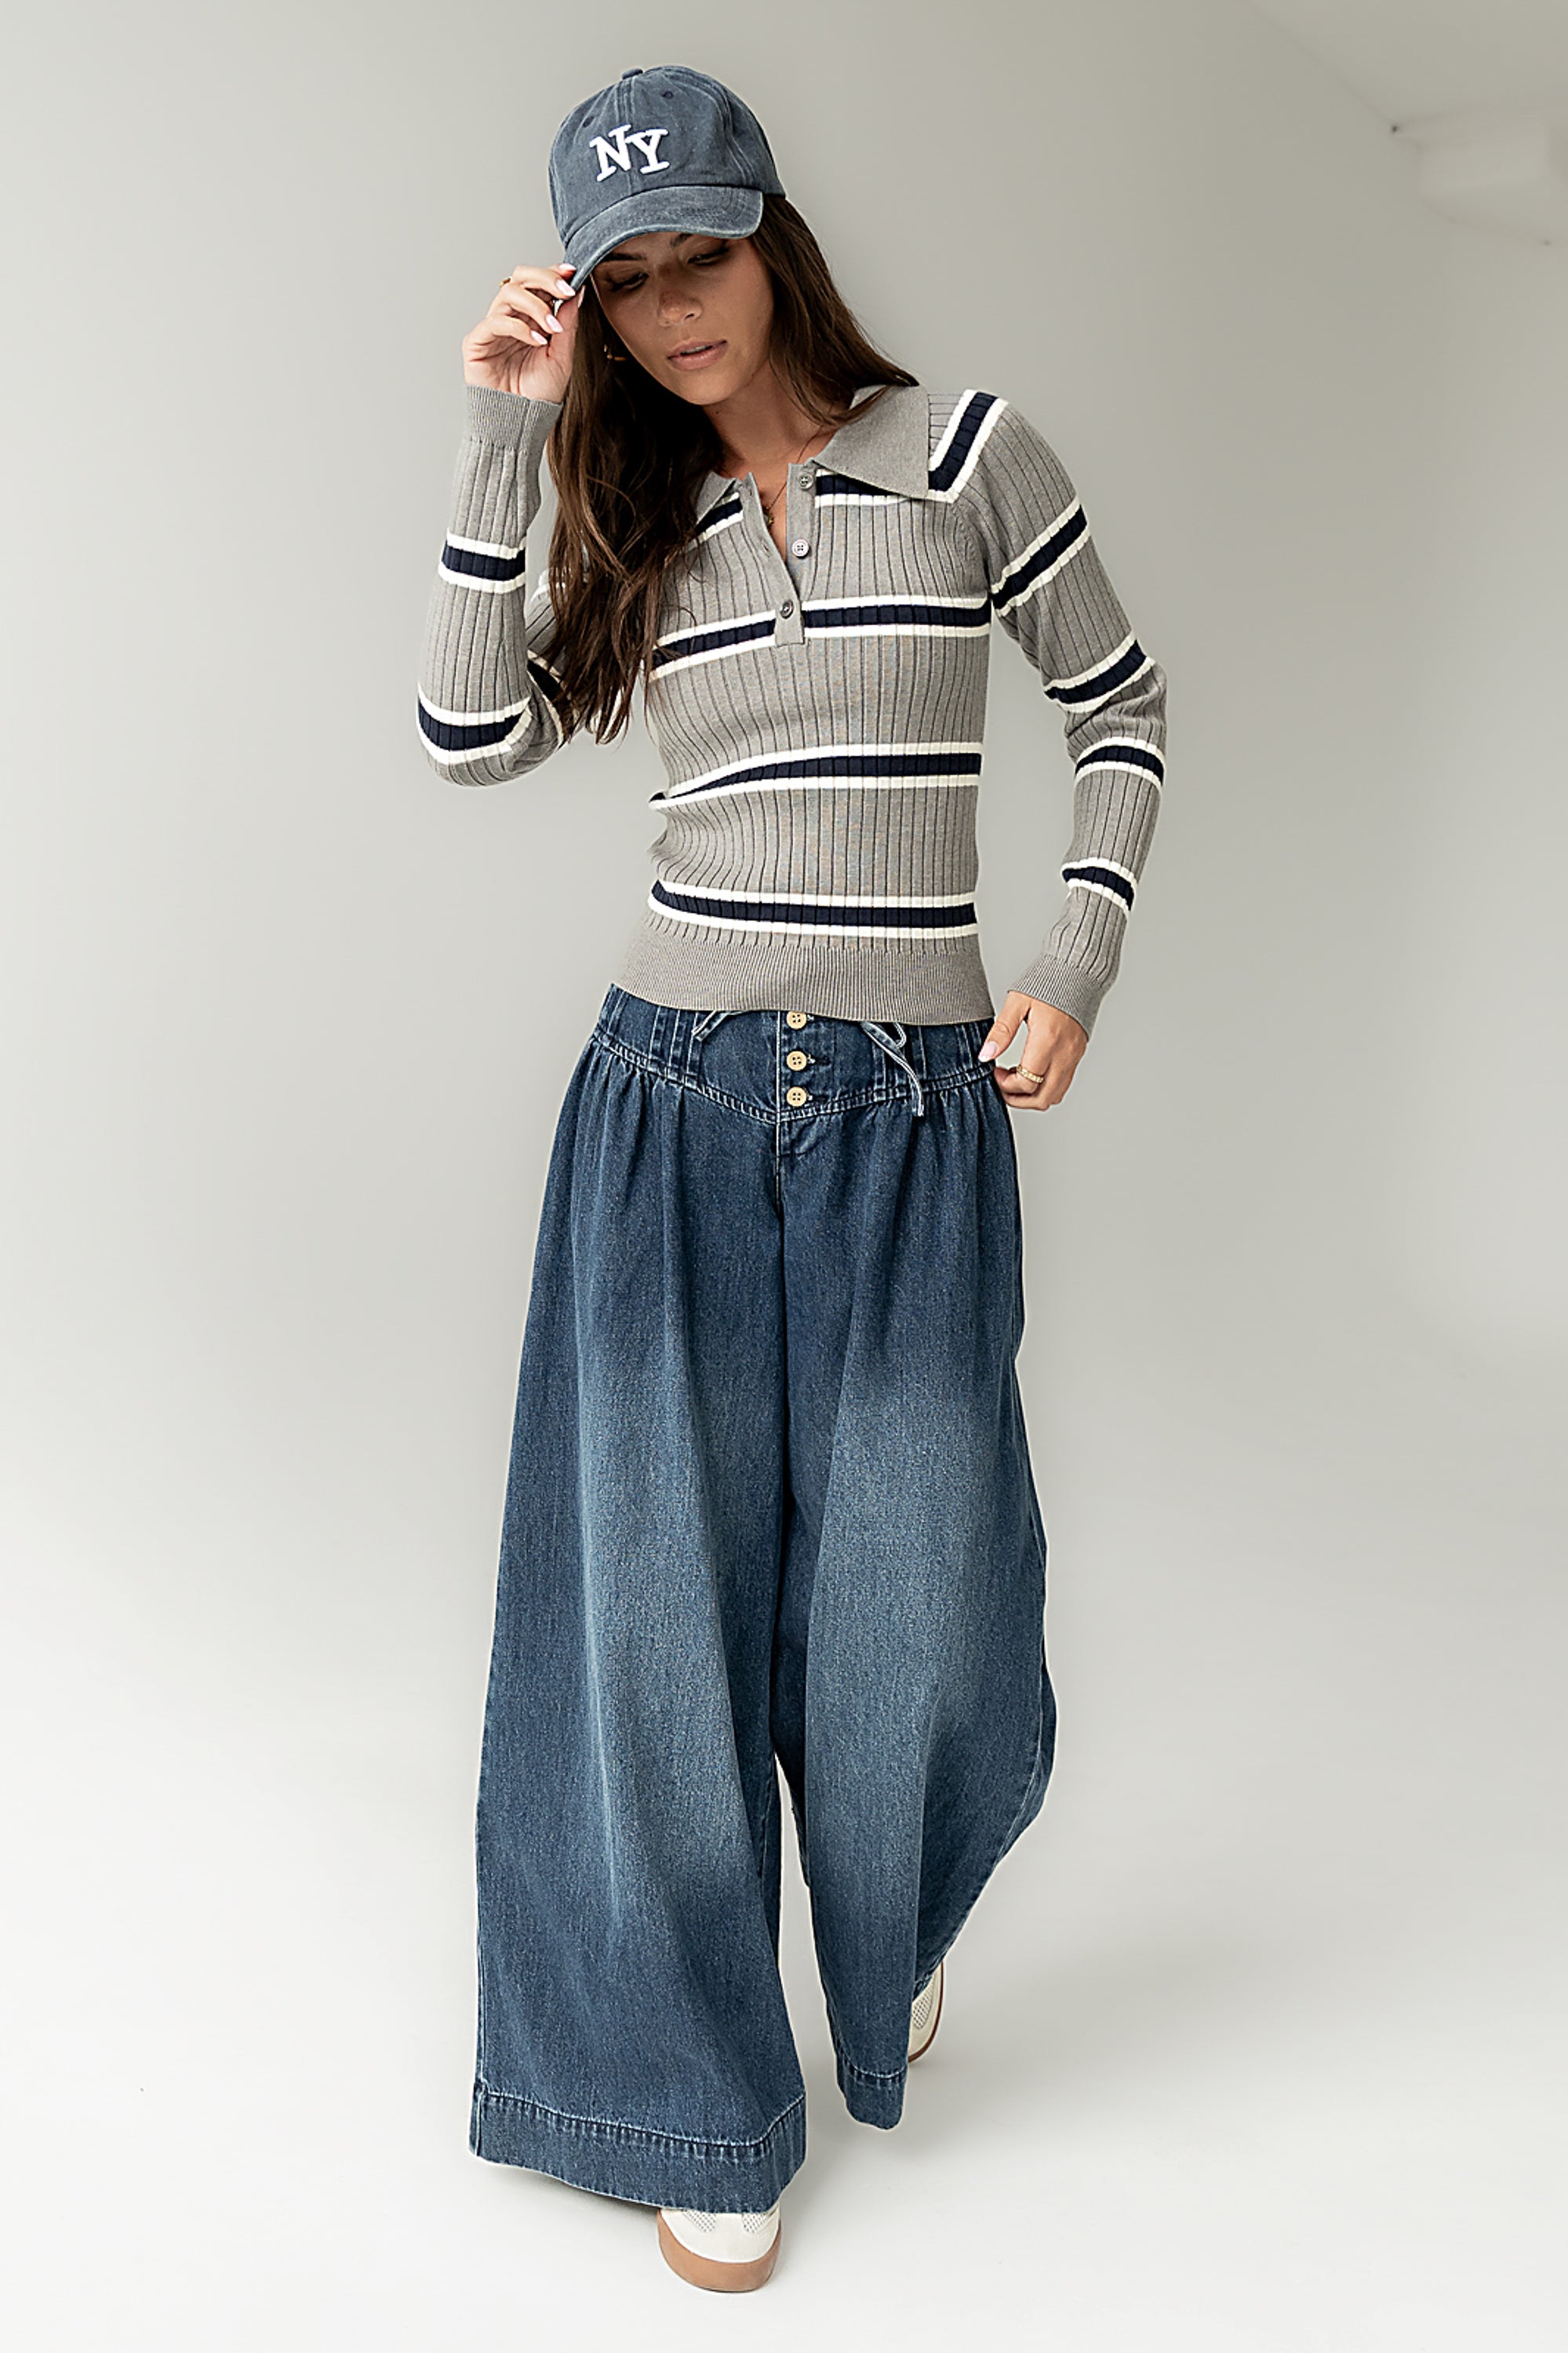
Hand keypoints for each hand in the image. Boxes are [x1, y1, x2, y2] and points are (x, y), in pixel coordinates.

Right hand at [462, 261, 579, 399]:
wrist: (520, 424)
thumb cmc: (538, 395)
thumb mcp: (562, 357)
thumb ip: (568, 323)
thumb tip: (578, 291)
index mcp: (530, 318)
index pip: (537, 283)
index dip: (552, 273)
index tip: (572, 273)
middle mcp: (511, 318)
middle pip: (520, 278)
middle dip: (544, 279)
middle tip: (564, 290)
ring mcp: (493, 328)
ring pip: (508, 294)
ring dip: (535, 305)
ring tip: (552, 327)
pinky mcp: (477, 342)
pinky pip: (495, 322)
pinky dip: (519, 327)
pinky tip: (537, 340)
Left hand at [978, 991, 1086, 1110]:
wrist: (1078, 971)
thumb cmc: (1047, 982)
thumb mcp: (1017, 1002)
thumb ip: (1001, 1032)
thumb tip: (985, 1055)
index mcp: (1047, 1040)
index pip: (1026, 1083)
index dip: (1005, 1085)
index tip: (995, 1071)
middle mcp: (1064, 1053)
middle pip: (1043, 1099)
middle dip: (1018, 1099)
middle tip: (1003, 1086)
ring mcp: (1074, 1056)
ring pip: (1055, 1095)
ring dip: (1032, 1095)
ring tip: (1016, 1077)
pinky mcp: (1078, 1054)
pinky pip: (1063, 1082)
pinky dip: (1045, 1085)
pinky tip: (1031, 1069)